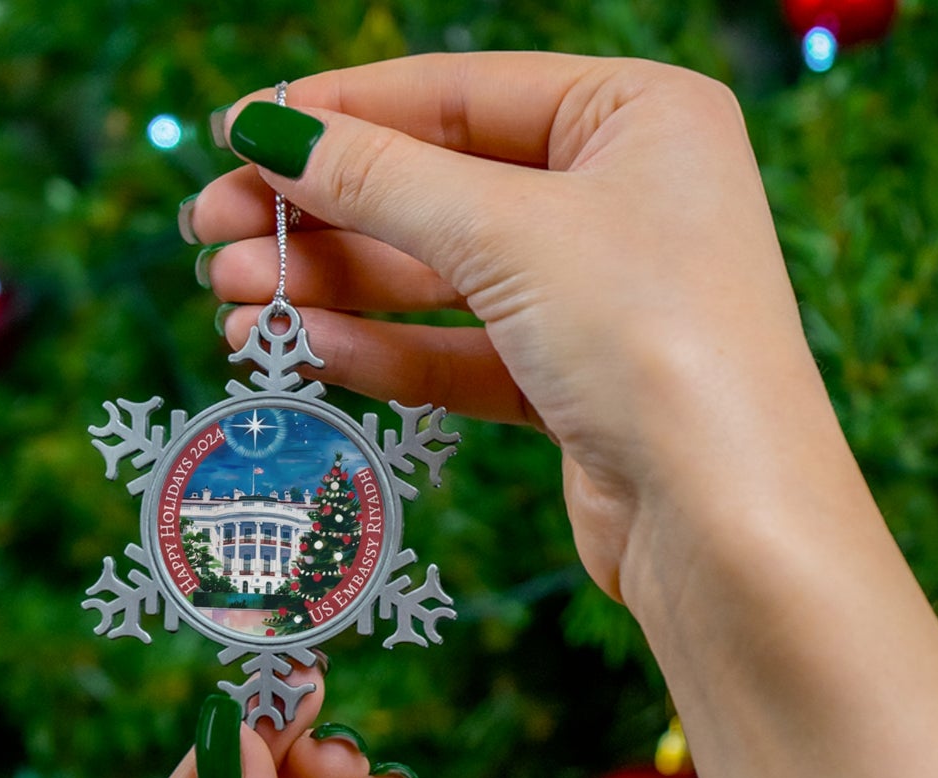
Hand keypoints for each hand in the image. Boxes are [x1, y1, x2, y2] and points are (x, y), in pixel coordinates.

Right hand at [190, 53, 837, 601]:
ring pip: (442, 279)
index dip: (339, 113)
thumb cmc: (652, 341)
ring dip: (336, 289)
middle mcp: (624, 198)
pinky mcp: (577, 387)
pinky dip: (387, 351)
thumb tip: (269, 131)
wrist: (726, 525)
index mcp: (638, 116)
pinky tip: (306, 350)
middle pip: (439, 188)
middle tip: (211, 236)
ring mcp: (600, 297)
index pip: (458, 93)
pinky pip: (463, 353)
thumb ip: (381, 180)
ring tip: (233, 303)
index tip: (235, 133)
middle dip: (322, 215)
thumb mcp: (507, 233)